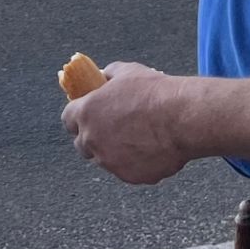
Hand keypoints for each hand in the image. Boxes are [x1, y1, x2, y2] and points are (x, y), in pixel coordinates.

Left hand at [60, 61, 193, 184]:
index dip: (78, 117)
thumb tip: (103, 76)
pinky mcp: (128, 176)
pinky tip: (151, 149)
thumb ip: (109, 75)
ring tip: (137, 137)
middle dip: (93, 138)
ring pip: (104, 160)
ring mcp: (109, 162)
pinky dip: (134, 164)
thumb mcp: (127, 72)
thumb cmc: (154, 92)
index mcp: (86, 113)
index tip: (89, 115)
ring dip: (114, 152)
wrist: (182, 118)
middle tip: (113, 129)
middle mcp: (92, 140)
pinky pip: (126, 171)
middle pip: (82, 144)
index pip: (68, 119)